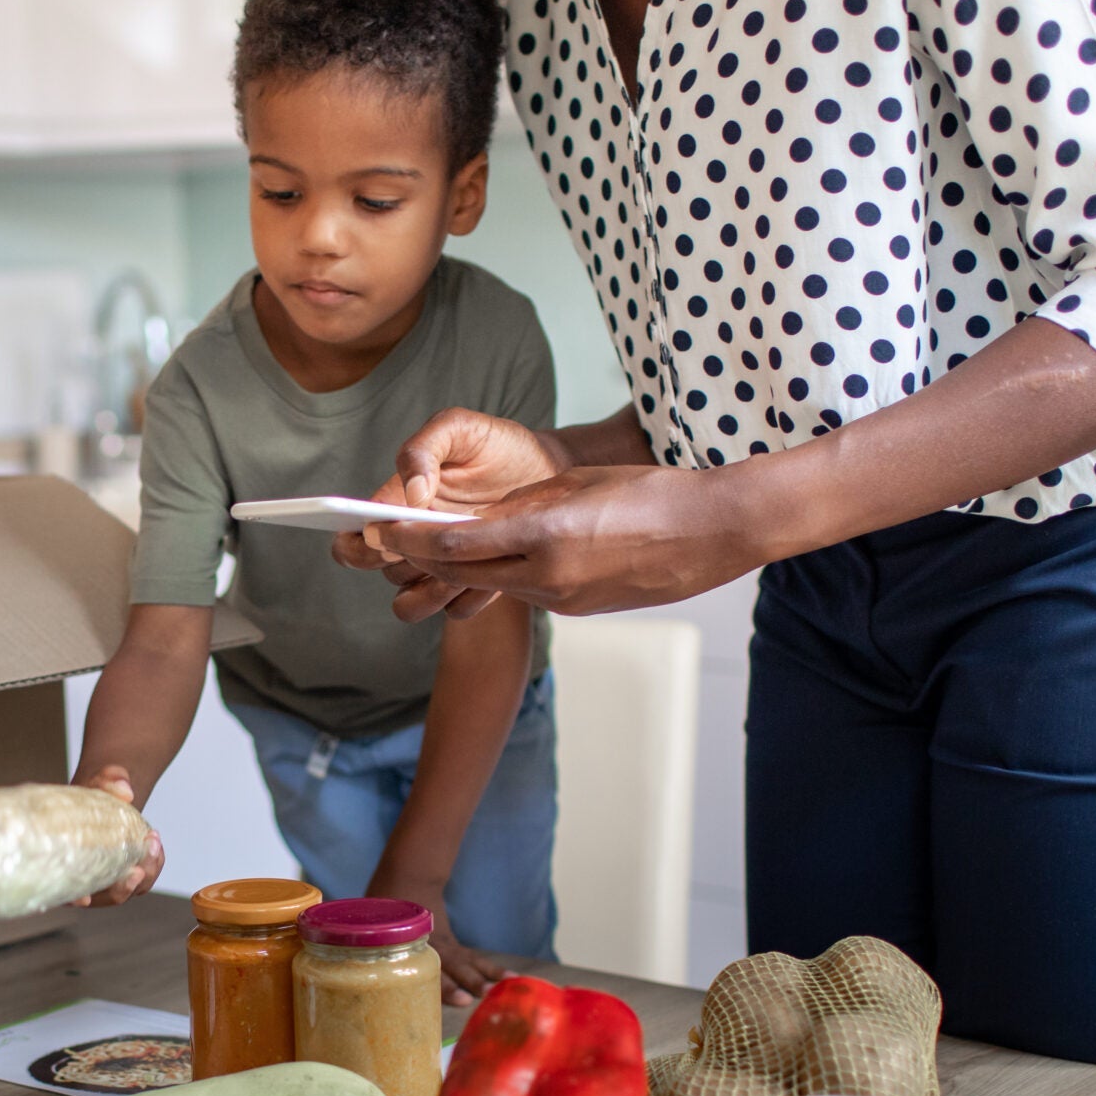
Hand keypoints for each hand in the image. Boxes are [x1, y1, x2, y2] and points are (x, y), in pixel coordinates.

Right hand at [70, 765, 163, 906]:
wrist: (105, 799)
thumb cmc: (89, 797)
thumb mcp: (97, 782)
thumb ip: (110, 781)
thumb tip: (126, 791)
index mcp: (66, 865)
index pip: (65, 891)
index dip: (73, 898)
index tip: (83, 899)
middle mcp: (86, 880)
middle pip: (104, 897)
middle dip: (122, 888)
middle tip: (135, 872)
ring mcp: (109, 881)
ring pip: (128, 890)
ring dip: (145, 872)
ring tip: (153, 843)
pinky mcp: (128, 876)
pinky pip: (144, 879)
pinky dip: (153, 864)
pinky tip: (155, 843)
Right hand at [331, 409, 572, 622]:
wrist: (547, 467)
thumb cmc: (498, 445)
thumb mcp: (458, 428)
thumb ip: (422, 450)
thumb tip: (411, 495)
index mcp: (396, 506)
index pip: (353, 541)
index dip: (356, 547)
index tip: (382, 534)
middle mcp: (415, 541)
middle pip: (383, 573)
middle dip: (400, 564)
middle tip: (430, 543)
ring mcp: (445, 566)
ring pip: (413, 603)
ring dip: (429, 590)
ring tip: (463, 563)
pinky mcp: (476, 584)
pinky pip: (457, 610)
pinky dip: (466, 598)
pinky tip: (491, 573)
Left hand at [367, 869, 503, 1005]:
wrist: (407, 875)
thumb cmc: (382, 903)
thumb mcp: (365, 918)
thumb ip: (354, 938)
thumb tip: (330, 956)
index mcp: (410, 937)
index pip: (429, 962)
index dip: (444, 982)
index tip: (461, 997)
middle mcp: (431, 941)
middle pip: (451, 963)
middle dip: (465, 980)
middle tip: (477, 997)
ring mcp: (445, 942)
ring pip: (467, 960)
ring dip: (484, 975)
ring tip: (500, 989)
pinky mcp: (452, 944)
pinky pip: (472, 958)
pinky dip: (489, 968)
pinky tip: (509, 979)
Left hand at [376, 461, 773, 614]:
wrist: (710, 533)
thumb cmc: (650, 494)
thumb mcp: (576, 485)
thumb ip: (523, 504)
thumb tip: (481, 516)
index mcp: (545, 535)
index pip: (458, 543)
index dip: (415, 539)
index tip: (385, 530)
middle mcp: (548, 575)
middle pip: (465, 573)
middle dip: (426, 559)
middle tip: (394, 543)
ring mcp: (563, 599)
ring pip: (495, 585)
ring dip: (462, 570)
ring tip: (434, 550)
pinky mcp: (577, 609)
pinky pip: (528, 591)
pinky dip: (505, 576)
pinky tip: (499, 560)